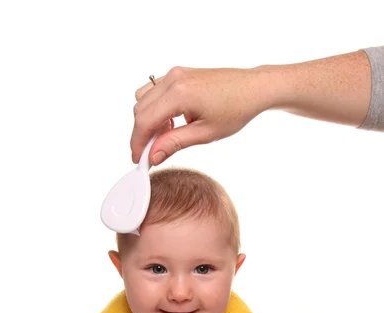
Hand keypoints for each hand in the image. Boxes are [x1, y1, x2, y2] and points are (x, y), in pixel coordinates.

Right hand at [131, 66, 271, 164]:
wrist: (253, 88)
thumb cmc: (236, 109)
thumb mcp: (205, 134)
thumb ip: (175, 144)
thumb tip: (153, 156)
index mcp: (179, 93)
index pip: (144, 121)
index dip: (138, 144)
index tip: (138, 160)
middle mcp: (173, 79)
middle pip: (140, 110)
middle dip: (141, 134)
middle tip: (151, 154)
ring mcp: (175, 73)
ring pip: (143, 99)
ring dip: (147, 120)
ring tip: (165, 137)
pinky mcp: (179, 74)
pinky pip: (154, 92)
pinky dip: (155, 109)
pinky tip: (171, 122)